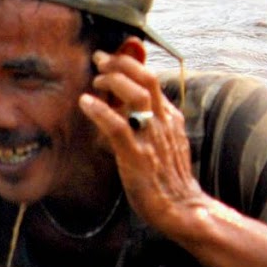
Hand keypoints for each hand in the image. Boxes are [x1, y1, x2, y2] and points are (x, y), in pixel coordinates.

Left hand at [79, 49, 206, 232]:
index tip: (112, 58)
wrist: (181, 208)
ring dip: (113, 81)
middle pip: (147, 79)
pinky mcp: (137, 155)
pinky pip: (118, 126)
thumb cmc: (169, 178)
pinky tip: (85, 102)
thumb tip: (135, 105)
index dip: (131, 64)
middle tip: (100, 59)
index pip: (152, 80)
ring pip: (136, 96)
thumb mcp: (168, 142)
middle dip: (122, 63)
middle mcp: (163, 123)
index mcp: (170, 118)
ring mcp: (151, 138)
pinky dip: (100, 111)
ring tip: (96, 79)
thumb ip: (155, 122)